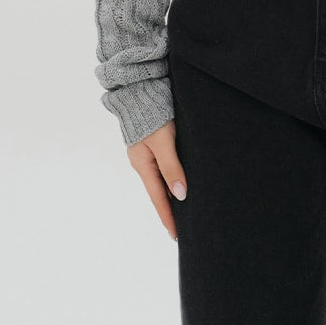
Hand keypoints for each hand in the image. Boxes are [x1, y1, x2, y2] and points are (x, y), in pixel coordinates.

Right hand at [127, 119, 186, 240]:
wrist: (141, 88)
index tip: (176, 236)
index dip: (168, 217)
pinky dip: (170, 178)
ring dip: (171, 194)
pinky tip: (179, 182)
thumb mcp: (163, 141)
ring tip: (184, 210)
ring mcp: (146, 153)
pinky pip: (162, 167)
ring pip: (161, 179)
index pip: (158, 199)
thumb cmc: (152, 114)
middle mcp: (142, 162)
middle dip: (170, 209)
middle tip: (183, 228)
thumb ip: (171, 167)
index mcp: (142, 165)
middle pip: (158, 191)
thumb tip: (180, 195)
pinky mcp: (152, 143)